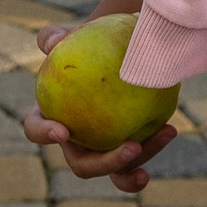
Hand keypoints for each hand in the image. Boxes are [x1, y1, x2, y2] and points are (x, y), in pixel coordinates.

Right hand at [18, 20, 176, 190]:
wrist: (110, 52)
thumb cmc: (83, 44)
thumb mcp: (68, 36)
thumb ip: (55, 38)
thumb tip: (55, 40)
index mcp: (50, 117)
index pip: (36, 130)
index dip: (44, 134)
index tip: (62, 131)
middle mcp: (76, 141)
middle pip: (83, 165)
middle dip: (105, 163)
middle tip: (131, 147)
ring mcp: (102, 149)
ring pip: (116, 169)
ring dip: (138, 161)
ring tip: (163, 134)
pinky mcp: (127, 146)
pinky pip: (138, 157)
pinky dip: (153, 148)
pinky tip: (170, 130)